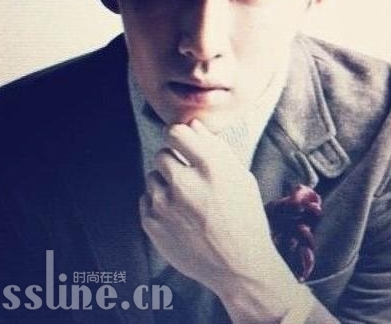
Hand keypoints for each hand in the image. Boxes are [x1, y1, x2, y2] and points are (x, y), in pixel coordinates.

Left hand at [139, 118, 273, 288]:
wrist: (239, 266)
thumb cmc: (245, 218)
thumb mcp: (240, 178)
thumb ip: (215, 148)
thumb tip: (193, 124)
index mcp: (211, 167)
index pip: (175, 132)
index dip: (177, 136)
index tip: (181, 143)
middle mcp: (185, 183)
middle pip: (161, 153)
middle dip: (173, 161)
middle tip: (188, 178)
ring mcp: (165, 206)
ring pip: (152, 176)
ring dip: (165, 184)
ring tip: (186, 202)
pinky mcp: (152, 224)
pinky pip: (146, 199)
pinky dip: (158, 204)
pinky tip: (178, 217)